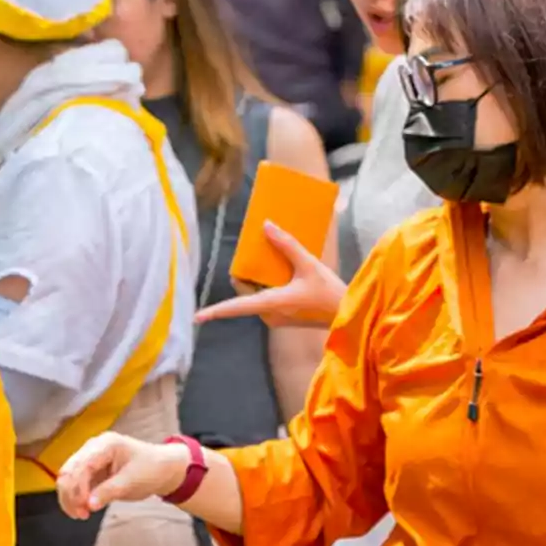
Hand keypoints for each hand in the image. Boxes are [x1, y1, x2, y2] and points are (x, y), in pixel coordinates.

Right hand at [55, 433, 187, 518]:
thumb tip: (89, 505)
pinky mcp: (91, 471)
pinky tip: (83, 510)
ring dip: (70, 497)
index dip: (78, 487)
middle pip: (69, 470)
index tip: (84, 507)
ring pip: (68, 478)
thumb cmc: (151, 470)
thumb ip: (109, 492)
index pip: (82, 465)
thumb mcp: (132, 482)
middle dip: (70, 494)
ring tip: (80, 515)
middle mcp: (93, 448)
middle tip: (80, 514)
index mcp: (105, 445)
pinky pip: (76, 484)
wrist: (163, 468)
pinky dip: (76, 497)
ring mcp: (90, 458)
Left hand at [197, 221, 344, 327]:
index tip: (197, 317)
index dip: (215, 312)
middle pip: (246, 294)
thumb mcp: (309, 264)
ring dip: (259, 281)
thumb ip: (287, 245)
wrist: (348, 315)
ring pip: (256, 297)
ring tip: (274, 261)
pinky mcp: (284, 319)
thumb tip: (266, 226)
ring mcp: (276, 319)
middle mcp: (269, 315)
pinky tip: (283, 273)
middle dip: (246, 276)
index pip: (237, 308)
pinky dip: (268, 287)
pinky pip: (266, 301)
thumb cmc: (329, 292)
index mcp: (271, 304)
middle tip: (256, 254)